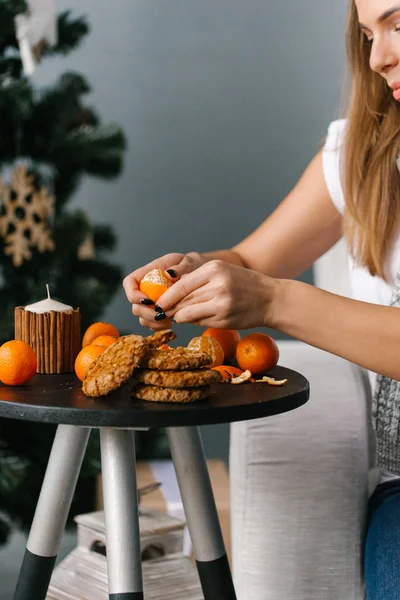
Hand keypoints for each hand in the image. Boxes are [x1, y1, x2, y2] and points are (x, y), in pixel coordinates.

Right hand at [123, 252, 205, 329]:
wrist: (196, 273)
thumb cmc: (190, 265)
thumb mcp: (187, 262)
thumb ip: (179, 267)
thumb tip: (169, 274)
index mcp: (147, 273)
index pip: (129, 282)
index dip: (133, 294)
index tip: (148, 301)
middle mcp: (145, 289)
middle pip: (135, 305)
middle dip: (146, 313)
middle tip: (162, 314)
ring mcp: (150, 302)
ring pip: (142, 317)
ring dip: (153, 322)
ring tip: (170, 319)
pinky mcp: (158, 311)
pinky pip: (152, 323)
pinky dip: (159, 326)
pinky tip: (171, 321)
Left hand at [147, 260, 277, 330]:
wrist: (270, 298)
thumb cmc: (243, 284)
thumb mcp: (221, 273)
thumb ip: (197, 281)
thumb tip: (169, 295)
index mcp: (213, 270)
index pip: (181, 285)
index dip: (166, 297)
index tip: (157, 304)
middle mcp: (217, 285)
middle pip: (182, 300)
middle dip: (171, 308)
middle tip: (163, 312)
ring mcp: (221, 303)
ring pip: (188, 313)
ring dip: (181, 316)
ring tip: (181, 315)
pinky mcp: (224, 319)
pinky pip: (199, 322)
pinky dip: (194, 321)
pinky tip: (198, 318)